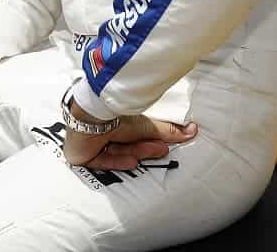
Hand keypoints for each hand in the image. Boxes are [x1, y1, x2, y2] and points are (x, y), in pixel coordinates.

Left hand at [61, 111, 196, 171]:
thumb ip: (167, 130)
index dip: (148, 143)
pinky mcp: (83, 156)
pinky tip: (131, 162)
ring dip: (132, 153)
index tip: (165, 145)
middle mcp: (104, 132)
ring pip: (117, 152)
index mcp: (116, 122)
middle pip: (127, 145)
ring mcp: (92, 144)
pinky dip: (117, 161)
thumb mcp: (145, 125)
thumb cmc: (115, 114)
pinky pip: (102, 162)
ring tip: (141, 155)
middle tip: (161, 149)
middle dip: (143, 148)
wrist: (92, 115)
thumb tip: (193, 130)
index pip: (134, 137)